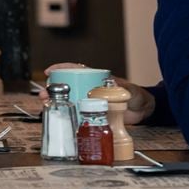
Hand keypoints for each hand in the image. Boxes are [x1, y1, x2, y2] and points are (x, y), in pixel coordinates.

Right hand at [40, 63, 155, 125]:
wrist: (145, 111)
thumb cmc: (137, 96)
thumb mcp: (129, 90)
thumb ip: (120, 89)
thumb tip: (107, 89)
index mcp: (97, 79)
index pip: (77, 70)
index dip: (62, 69)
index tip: (49, 71)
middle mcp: (91, 89)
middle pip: (68, 86)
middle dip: (53, 89)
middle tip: (44, 94)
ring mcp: (91, 103)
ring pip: (70, 101)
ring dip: (57, 103)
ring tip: (47, 106)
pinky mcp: (93, 116)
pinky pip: (78, 115)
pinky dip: (67, 116)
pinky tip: (59, 119)